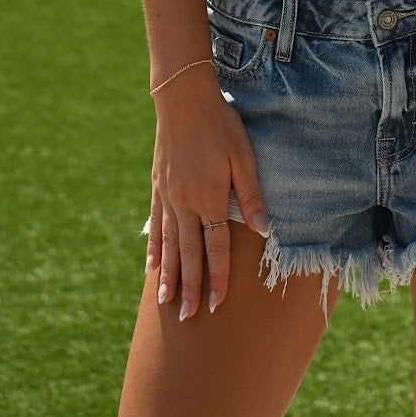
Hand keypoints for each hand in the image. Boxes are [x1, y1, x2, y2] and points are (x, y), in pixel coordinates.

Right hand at [147, 72, 269, 318]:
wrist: (184, 98)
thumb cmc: (221, 124)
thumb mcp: (244, 156)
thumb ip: (252, 195)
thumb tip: (264, 230)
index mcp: (210, 199)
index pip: (215, 248)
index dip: (218, 278)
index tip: (217, 304)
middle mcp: (186, 204)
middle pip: (189, 254)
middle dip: (190, 287)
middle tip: (188, 317)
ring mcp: (168, 197)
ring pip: (169, 245)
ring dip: (169, 275)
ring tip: (166, 302)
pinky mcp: (158, 187)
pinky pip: (156, 225)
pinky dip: (154, 248)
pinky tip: (151, 266)